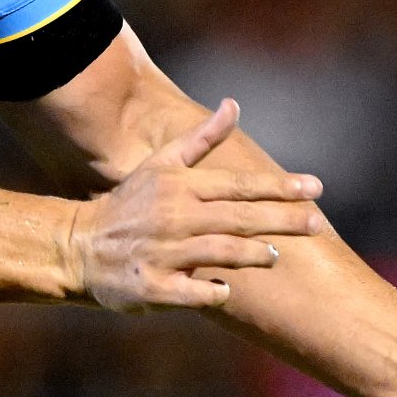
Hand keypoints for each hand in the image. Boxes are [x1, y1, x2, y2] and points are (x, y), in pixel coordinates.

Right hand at [67, 98, 324, 313]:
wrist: (79, 246)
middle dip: (282, 220)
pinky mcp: (152, 286)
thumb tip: (234, 104)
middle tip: (317, 224)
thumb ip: (201, 139)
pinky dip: (213, 291)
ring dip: (253, 255)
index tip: (315, 187)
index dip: (278, 186)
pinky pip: (192, 292)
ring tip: (275, 256)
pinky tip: (227, 290)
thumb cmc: (129, 204)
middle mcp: (174, 217)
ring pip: (220, 253)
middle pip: (238, 218)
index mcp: (180, 187)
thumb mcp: (161, 165)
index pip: (238, 185)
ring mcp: (163, 253)